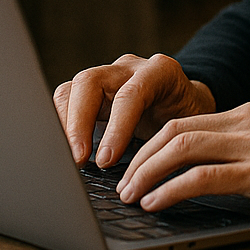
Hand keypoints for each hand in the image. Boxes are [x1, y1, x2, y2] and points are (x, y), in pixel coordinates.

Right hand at [53, 53, 215, 167]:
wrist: (187, 103)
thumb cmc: (189, 118)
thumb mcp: (187, 130)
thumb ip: (169, 145)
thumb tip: (146, 181)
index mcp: (160, 72)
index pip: (130, 94)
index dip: (115, 128)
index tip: (105, 161)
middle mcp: (129, 68)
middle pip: (90, 81)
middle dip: (78, 122)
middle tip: (77, 159)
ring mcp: (107, 75)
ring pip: (73, 88)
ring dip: (64, 125)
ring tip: (67, 157)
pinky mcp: (91, 90)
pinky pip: (67, 99)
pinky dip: (61, 124)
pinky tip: (63, 148)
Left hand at [114, 101, 249, 216]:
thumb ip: (241, 147)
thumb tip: (201, 168)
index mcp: (246, 114)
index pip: (184, 121)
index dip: (150, 142)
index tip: (132, 164)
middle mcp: (245, 123)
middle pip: (174, 131)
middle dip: (140, 157)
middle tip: (122, 182)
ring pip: (181, 149)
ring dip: (148, 173)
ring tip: (131, 195)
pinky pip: (203, 178)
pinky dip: (172, 189)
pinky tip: (156, 203)